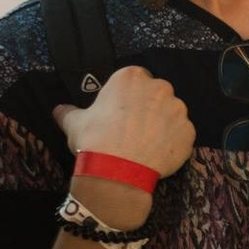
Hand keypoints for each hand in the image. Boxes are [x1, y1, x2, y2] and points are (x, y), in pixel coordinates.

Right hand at [52, 66, 194, 177]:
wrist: (118, 171)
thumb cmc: (95, 140)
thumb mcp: (74, 123)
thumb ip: (68, 112)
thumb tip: (58, 110)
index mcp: (132, 78)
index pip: (135, 79)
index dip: (128, 96)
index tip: (121, 111)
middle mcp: (160, 88)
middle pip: (156, 94)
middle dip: (148, 107)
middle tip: (133, 128)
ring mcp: (178, 110)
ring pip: (171, 114)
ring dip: (162, 124)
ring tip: (145, 143)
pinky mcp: (189, 132)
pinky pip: (181, 134)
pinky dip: (173, 142)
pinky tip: (157, 154)